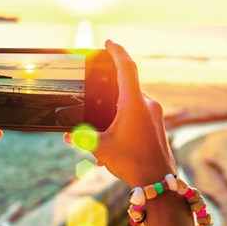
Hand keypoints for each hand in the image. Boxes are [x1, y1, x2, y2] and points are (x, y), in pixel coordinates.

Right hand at [65, 40, 175, 185]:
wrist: (158, 183)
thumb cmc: (131, 163)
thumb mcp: (101, 148)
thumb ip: (82, 138)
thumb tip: (68, 135)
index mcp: (134, 103)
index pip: (126, 67)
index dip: (117, 52)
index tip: (109, 42)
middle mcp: (148, 105)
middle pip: (127, 86)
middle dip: (109, 91)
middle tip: (96, 94)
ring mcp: (155, 115)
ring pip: (131, 103)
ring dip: (115, 111)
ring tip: (103, 132)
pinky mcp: (157, 125)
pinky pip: (138, 115)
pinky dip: (123, 122)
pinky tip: (113, 143)